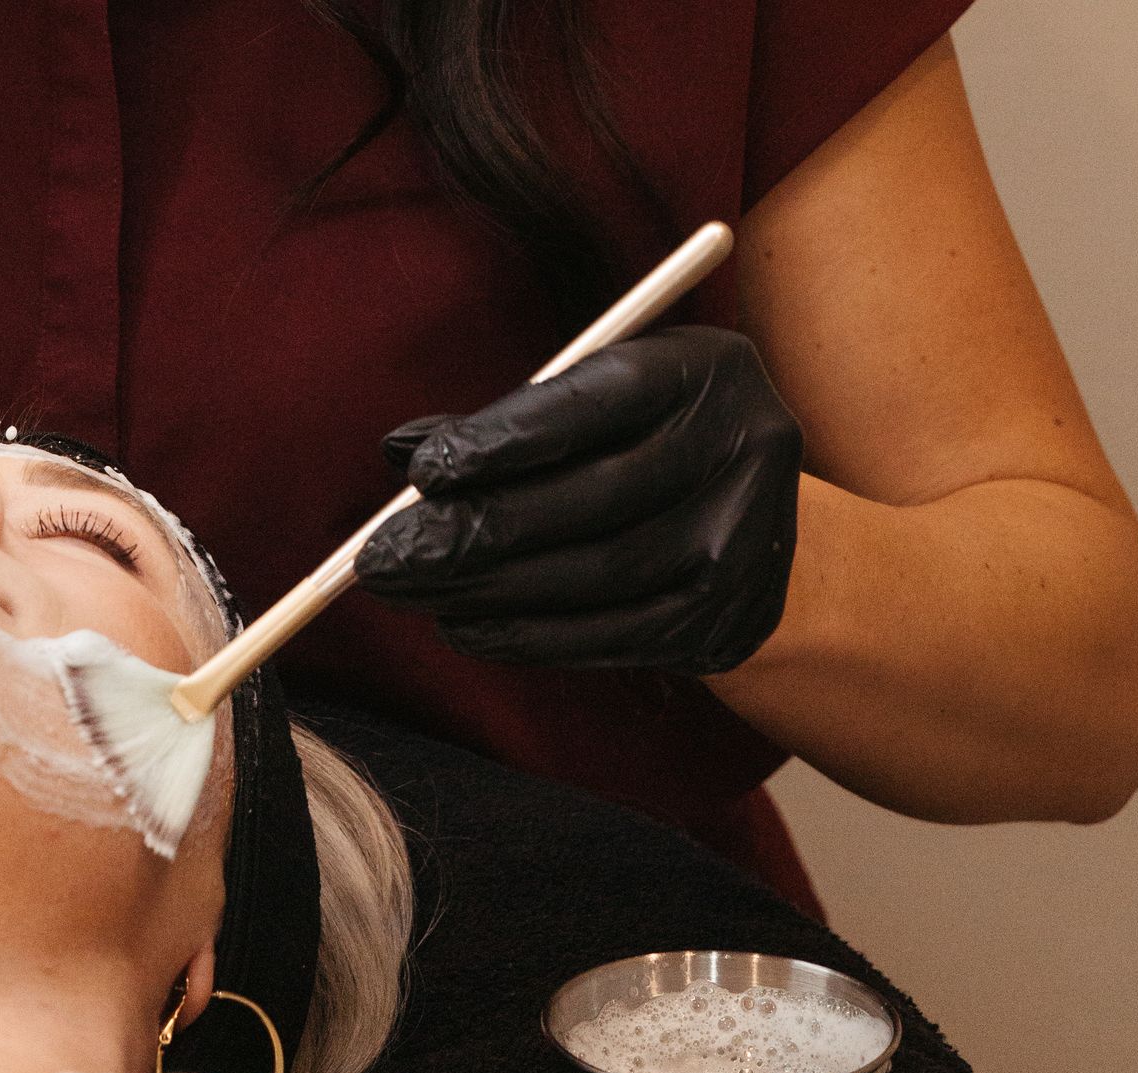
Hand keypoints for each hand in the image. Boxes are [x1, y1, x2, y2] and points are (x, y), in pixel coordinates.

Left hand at [355, 326, 801, 673]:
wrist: (754, 515)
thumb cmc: (643, 436)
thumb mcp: (596, 395)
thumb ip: (507, 418)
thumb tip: (400, 454)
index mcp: (700, 370)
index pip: (594, 405)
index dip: (503, 441)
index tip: (425, 470)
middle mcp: (742, 450)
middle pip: (591, 500)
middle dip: (473, 533)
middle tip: (383, 556)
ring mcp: (743, 543)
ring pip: (595, 576)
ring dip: (485, 591)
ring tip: (408, 591)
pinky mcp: (725, 620)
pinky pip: (610, 636)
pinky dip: (527, 637)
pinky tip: (464, 626)